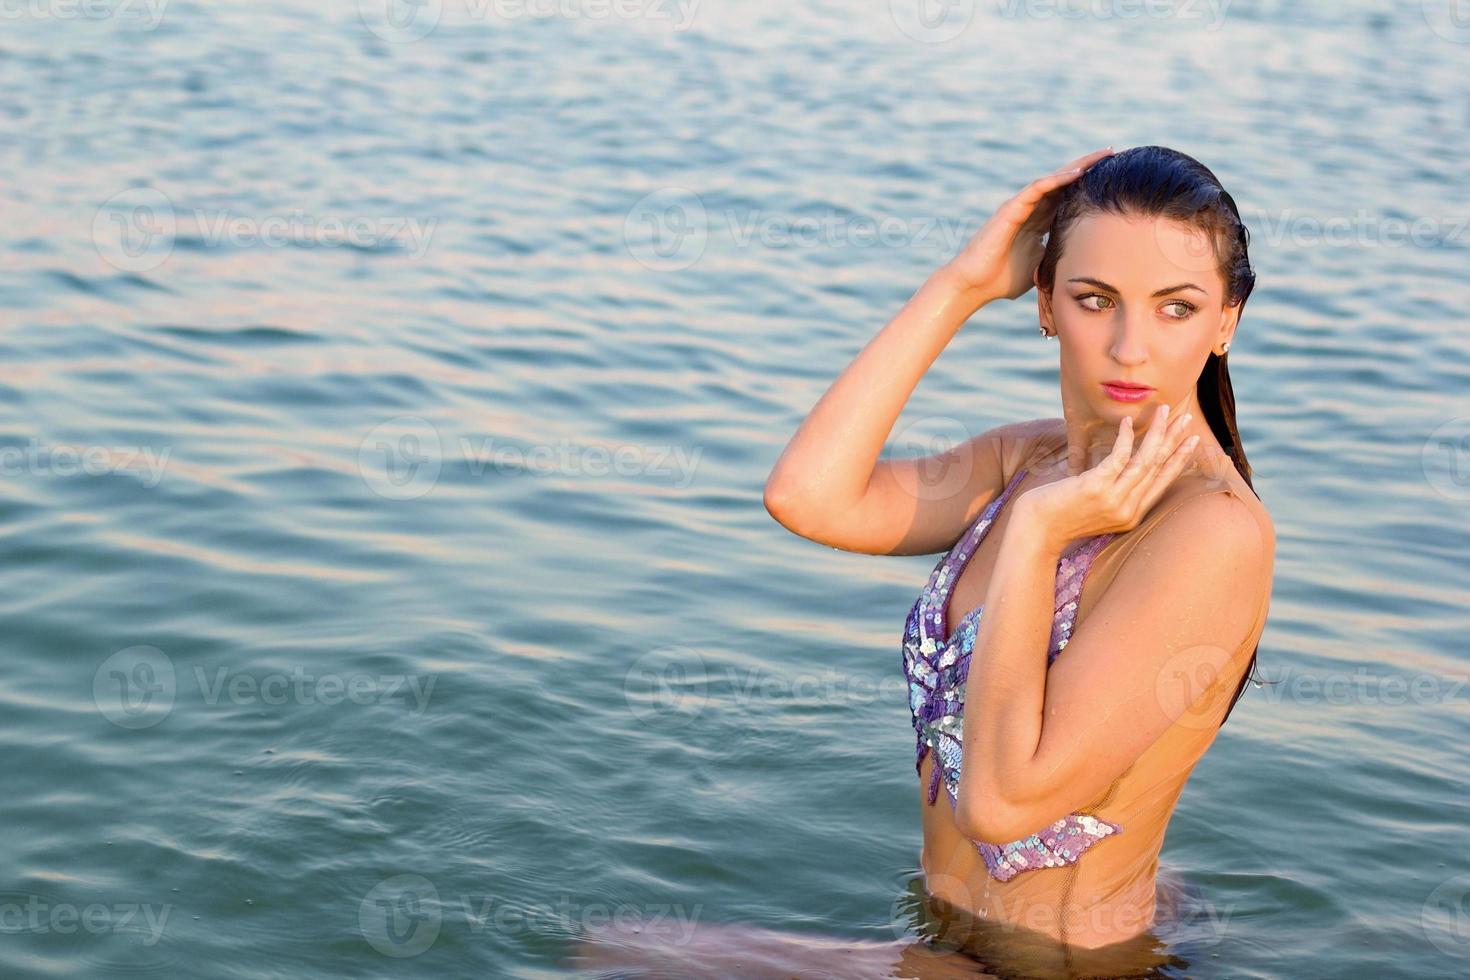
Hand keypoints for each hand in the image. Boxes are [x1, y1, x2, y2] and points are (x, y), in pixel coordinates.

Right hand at [943, 147, 1113, 303]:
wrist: (974, 284)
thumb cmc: (1002, 279)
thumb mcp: (1040, 266)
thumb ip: (1056, 256)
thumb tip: (1081, 261)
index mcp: (1038, 222)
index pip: (1068, 198)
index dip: (1089, 187)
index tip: (1115, 179)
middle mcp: (1031, 209)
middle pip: (1064, 183)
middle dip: (1089, 168)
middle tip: (1114, 154)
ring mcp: (1020, 207)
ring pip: (1054, 179)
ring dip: (1078, 166)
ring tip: (1102, 156)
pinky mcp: (1011, 209)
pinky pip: (1037, 188)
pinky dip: (1057, 179)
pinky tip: (1078, 173)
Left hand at [1015, 404, 1200, 549]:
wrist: (1035, 532)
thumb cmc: (1059, 517)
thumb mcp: (1094, 509)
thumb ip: (1112, 494)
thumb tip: (1122, 468)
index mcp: (1130, 516)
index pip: (1162, 483)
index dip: (1178, 460)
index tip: (1191, 441)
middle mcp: (1127, 510)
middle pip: (1158, 468)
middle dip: (1175, 441)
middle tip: (1186, 418)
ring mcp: (1113, 500)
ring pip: (1145, 460)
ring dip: (1157, 433)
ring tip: (1165, 411)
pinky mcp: (1096, 487)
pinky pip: (1119, 457)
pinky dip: (1125, 438)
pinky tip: (1127, 422)